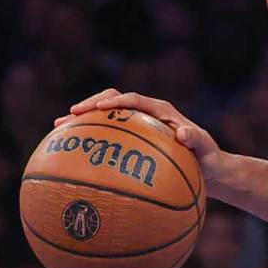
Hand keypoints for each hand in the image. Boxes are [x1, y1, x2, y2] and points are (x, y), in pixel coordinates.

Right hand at [54, 89, 224, 181]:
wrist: (208, 168)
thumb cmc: (208, 158)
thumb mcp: (206, 149)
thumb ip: (196, 139)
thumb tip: (182, 133)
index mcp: (160, 110)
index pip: (133, 99)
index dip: (113, 101)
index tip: (96, 108)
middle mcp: (146, 114)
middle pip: (112, 101)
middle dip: (90, 105)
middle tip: (69, 115)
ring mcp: (138, 126)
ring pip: (106, 116)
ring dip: (84, 119)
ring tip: (59, 128)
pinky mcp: (133, 140)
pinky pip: (109, 135)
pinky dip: (91, 139)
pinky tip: (71, 154)